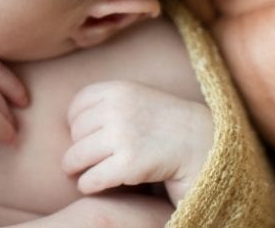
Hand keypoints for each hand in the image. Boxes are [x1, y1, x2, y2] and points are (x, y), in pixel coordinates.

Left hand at [61, 80, 212, 205]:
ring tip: (81, 173)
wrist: (205, 143)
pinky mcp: (129, 165)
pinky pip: (91, 178)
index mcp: (119, 89)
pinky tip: (92, 185)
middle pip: (76, 133)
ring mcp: (123, 136)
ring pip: (77, 156)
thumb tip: (70, 120)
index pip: (77, 106)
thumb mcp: (138, 97)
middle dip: (77, 147)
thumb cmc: (167, 123)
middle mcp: (118, 108)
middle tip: (83, 159)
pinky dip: (87, 185)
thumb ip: (110, 101)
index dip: (74, 123)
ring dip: (75, 169)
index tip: (81, 135)